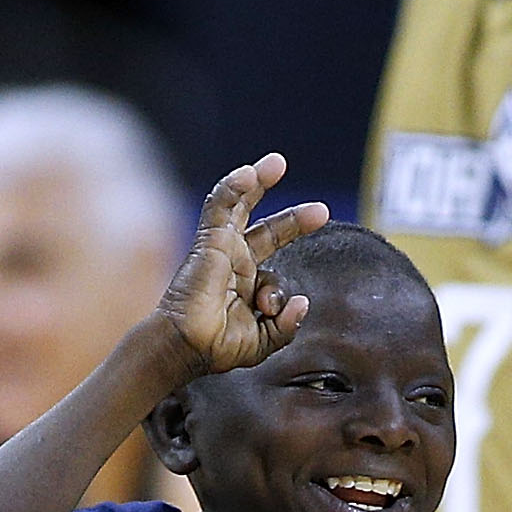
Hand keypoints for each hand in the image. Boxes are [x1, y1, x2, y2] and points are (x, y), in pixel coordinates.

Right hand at [157, 154, 330, 375]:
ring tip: (278, 164)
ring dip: (258, 183)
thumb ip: (287, 326)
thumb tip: (304, 302)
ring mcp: (221, 248)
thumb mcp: (263, 342)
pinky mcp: (209, 240)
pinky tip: (248, 174)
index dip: (283, 292)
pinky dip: (232, 188)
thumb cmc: (217, 347)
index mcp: (247, 286)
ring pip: (240, 206)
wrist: (189, 345)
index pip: (275, 272)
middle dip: (294, 220)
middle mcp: (235, 263)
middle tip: (321, 210)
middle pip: (268, 231)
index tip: (276, 309)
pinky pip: (219, 206)